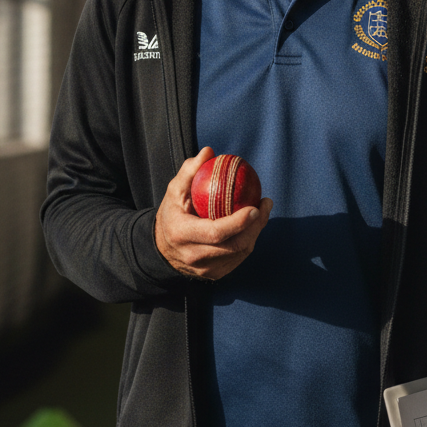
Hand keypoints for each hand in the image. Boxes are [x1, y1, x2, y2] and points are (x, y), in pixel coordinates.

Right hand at [155, 147, 271, 280]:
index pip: (215, 233)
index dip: (238, 222)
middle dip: (255, 226)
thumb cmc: (172, 214)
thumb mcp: (174, 191)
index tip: (255, 206)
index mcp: (182, 235)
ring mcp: (205, 269)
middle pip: (233, 245)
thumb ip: (189, 171)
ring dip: (256, 232)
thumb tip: (208, 152)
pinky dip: (249, 241)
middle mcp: (193, 256)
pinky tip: (254, 225)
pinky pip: (238, 258)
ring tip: (263, 211)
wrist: (161, 249)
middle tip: (264, 204)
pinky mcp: (214, 274)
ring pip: (239, 253)